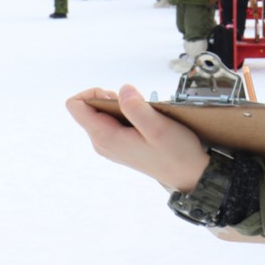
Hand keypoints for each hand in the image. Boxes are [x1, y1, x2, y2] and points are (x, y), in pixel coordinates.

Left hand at [66, 85, 209, 191]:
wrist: (188, 174)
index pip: (76, 105)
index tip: (119, 96)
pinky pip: (113, 123)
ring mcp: (111, 146)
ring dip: (122, 107)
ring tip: (145, 115)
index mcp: (105, 137)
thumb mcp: (158, 126)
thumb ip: (137, 107)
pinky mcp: (121, 146)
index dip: (92, 92)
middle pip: (88, 109)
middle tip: (138, 106)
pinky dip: (127, 116)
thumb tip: (122, 90)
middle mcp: (102, 143)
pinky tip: (147, 122)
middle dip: (111, 99)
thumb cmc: (175, 152)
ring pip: (102, 115)